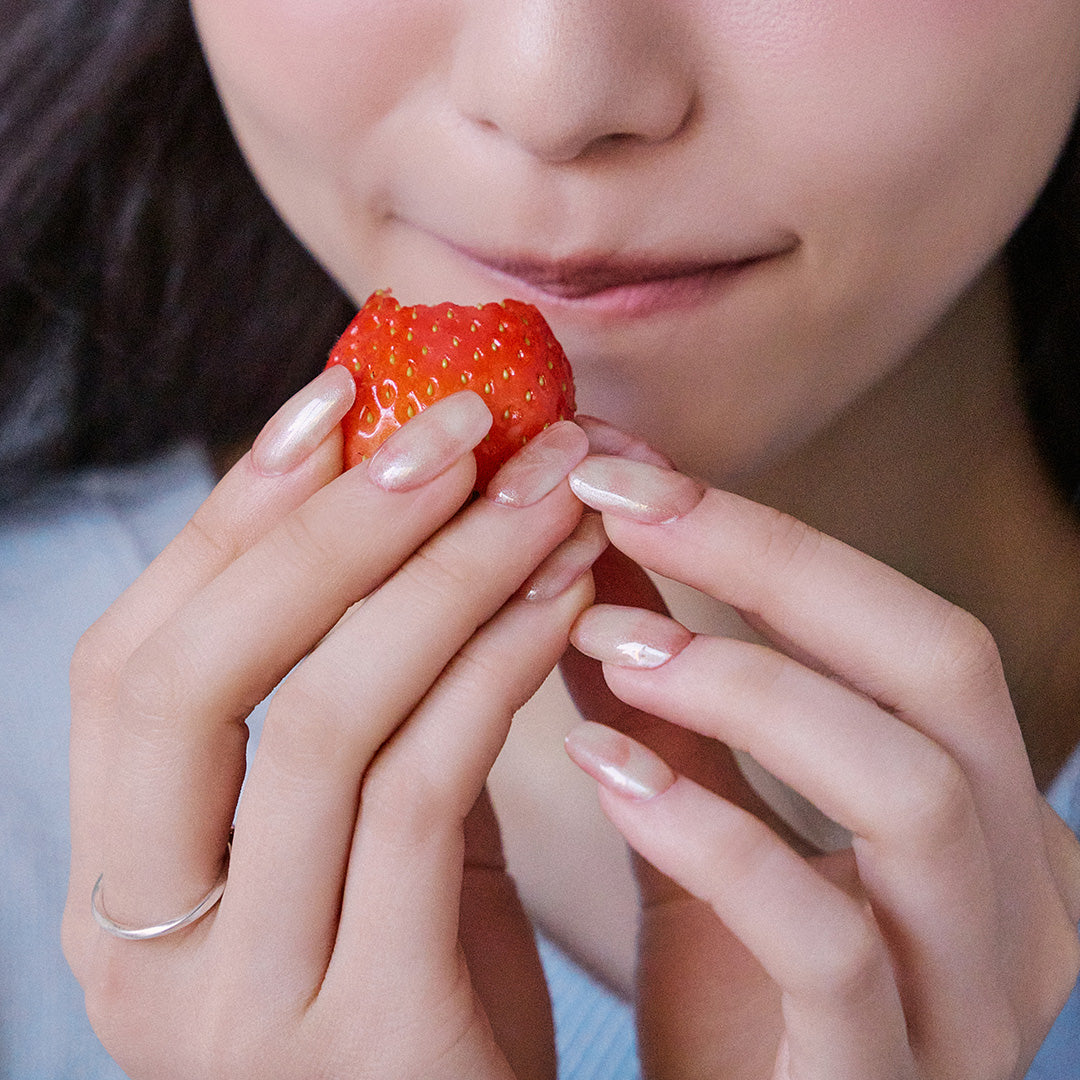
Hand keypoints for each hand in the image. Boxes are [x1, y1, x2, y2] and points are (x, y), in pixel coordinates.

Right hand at [63, 374, 601, 1079]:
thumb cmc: (432, 983)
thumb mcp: (364, 840)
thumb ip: (360, 702)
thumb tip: (401, 501)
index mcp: (123, 886)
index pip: (133, 662)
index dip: (230, 518)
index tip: (334, 400)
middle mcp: (146, 951)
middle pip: (197, 680)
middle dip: (334, 526)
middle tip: (458, 425)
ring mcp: (246, 1006)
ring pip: (323, 723)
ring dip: (446, 574)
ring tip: (544, 489)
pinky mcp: (374, 1035)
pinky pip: (425, 796)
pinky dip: (497, 667)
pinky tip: (567, 593)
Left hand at [562, 454, 1079, 1079]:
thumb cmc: (731, 1007)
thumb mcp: (705, 829)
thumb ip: (674, 705)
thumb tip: (605, 555)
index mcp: (984, 821)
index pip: (910, 627)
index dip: (769, 533)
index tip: (625, 465)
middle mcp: (1016, 898)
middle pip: (945, 668)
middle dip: (774, 563)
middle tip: (618, 502)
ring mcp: (968, 1000)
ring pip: (915, 795)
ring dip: (748, 685)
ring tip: (608, 637)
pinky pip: (829, 944)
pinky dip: (712, 836)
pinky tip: (605, 770)